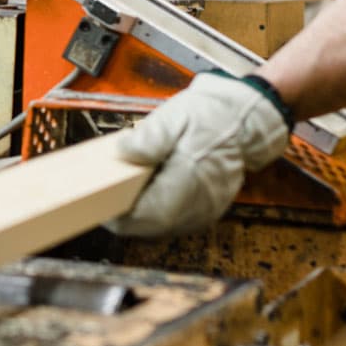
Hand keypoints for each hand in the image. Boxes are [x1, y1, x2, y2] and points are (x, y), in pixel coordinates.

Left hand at [106, 72, 291, 237]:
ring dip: (142, 218)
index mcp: (191, 178)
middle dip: (127, 218)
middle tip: (107, 200)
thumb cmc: (209, 117)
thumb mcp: (175, 117)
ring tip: (126, 196)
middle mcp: (201, 202)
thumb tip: (123, 152)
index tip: (101, 208)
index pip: (149, 215)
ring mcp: (207, 211)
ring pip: (163, 229)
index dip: (120, 217)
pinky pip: (176, 222)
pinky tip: (150, 195)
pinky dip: (159, 213)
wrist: (243, 121)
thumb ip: (149, 138)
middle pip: (152, 227)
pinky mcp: (208, 212)